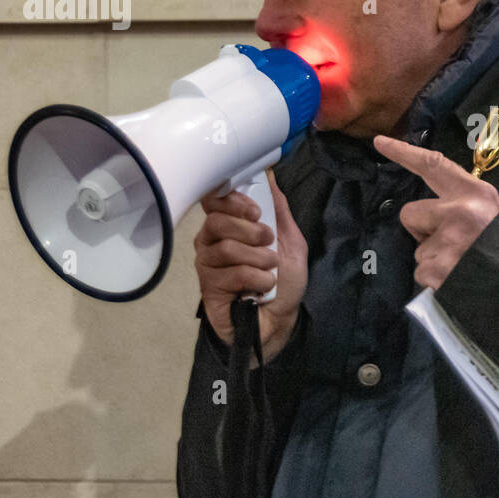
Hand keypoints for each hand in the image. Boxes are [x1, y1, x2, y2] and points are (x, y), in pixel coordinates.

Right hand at [193, 169, 307, 361]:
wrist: (279, 321)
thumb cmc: (283, 281)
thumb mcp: (291, 242)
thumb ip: (279, 210)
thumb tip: (269, 176)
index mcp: (229, 225)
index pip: (214, 199)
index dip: (233, 200)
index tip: (257, 211)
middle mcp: (211, 240)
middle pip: (218, 221)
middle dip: (251, 231)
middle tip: (269, 243)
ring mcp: (207, 263)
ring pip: (226, 248)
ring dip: (259, 258)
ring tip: (271, 269)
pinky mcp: (208, 286)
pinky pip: (230, 273)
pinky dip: (256, 278)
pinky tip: (262, 286)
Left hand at [373, 134, 498, 289]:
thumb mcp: (495, 215)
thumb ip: (466, 206)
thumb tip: (436, 214)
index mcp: (475, 193)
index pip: (434, 165)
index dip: (404, 153)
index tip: (379, 142)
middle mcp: (459, 212)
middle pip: (411, 213)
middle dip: (422, 231)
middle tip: (449, 245)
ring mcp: (447, 241)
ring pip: (418, 249)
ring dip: (433, 258)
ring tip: (460, 265)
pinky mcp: (438, 269)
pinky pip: (422, 273)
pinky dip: (434, 280)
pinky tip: (455, 280)